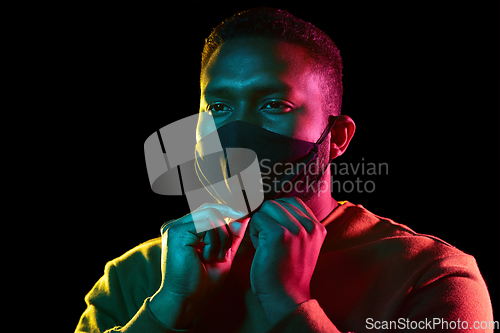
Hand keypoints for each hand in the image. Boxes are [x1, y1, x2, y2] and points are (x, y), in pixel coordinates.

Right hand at [149, 203, 248, 328]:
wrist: (188, 300)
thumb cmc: (203, 281)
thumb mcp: (223, 252)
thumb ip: (232, 234)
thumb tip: (245, 216)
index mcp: (184, 228)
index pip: (209, 210)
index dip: (228, 213)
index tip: (243, 218)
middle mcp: (176, 224)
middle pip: (211, 208)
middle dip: (227, 225)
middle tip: (230, 245)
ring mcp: (174, 226)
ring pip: (212, 214)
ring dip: (222, 236)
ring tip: (217, 256)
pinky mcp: (177, 232)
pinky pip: (207, 224)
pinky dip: (215, 240)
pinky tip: (209, 256)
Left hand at [249, 197, 326, 324]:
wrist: (286, 298)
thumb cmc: (288, 273)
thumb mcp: (301, 245)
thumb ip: (295, 225)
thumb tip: (272, 204)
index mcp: (318, 228)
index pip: (293, 201)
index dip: (277, 213)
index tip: (274, 231)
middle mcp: (310, 227)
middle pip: (278, 203)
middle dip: (268, 219)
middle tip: (268, 241)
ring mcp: (296, 230)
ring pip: (267, 208)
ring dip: (261, 224)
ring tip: (265, 244)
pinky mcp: (279, 235)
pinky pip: (258, 219)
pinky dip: (254, 232)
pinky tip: (260, 248)